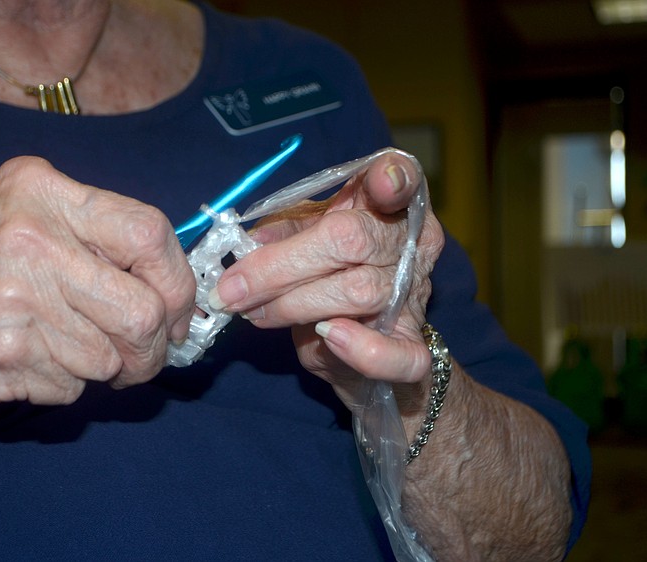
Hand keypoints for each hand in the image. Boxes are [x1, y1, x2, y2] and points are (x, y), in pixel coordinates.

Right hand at [0, 156, 194, 412]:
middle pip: (143, 311)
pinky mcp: (4, 356)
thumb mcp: (25, 215)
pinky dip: (69, 383)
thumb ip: (97, 233)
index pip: (149, 231)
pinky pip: (75, 385)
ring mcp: (14, 302)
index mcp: (41, 193)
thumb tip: (176, 282)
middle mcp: (29, 241)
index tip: (179, 308)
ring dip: (106, 367)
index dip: (178, 280)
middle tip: (145, 352)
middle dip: (155, 346)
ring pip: (112, 357)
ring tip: (70, 349)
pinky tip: (35, 360)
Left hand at [208, 152, 443, 407]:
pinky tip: (329, 336)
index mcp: (390, 206)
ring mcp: (415, 297)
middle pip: (352, 240)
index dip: (394, 178)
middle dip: (279, 266)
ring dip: (293, 305)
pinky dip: (364, 350)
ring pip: (359, 292)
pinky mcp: (412, 346)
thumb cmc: (332, 272)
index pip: (404, 179)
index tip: (379, 181)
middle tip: (231, 289)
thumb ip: (282, 232)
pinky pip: (400, 355)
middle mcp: (413, 246)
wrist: (362, 340)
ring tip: (254, 313)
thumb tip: (247, 244)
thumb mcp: (307, 236)